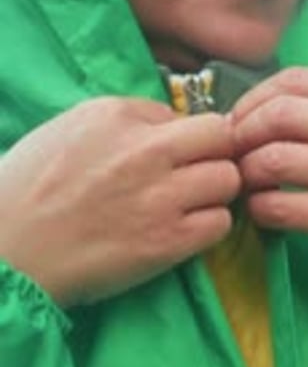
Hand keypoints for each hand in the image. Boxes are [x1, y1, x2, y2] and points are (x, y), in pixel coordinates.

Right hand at [0, 97, 239, 306]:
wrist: (11, 253)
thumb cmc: (27, 193)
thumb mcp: (67, 131)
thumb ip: (121, 123)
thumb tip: (168, 128)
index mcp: (116, 116)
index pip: (183, 113)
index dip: (183, 137)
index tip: (171, 157)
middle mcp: (145, 151)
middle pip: (221, 137)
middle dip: (215, 155)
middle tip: (197, 177)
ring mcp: (161, 197)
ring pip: (228, 179)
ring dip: (214, 194)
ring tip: (189, 208)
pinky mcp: (168, 242)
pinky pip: (220, 223)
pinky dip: (209, 228)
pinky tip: (184, 233)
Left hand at [232, 67, 307, 287]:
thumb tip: (247, 110)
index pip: (294, 80)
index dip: (251, 100)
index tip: (235, 123)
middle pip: (280, 115)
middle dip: (241, 136)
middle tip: (231, 157)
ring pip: (275, 160)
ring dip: (246, 174)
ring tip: (245, 185)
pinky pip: (281, 207)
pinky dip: (259, 210)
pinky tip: (260, 212)